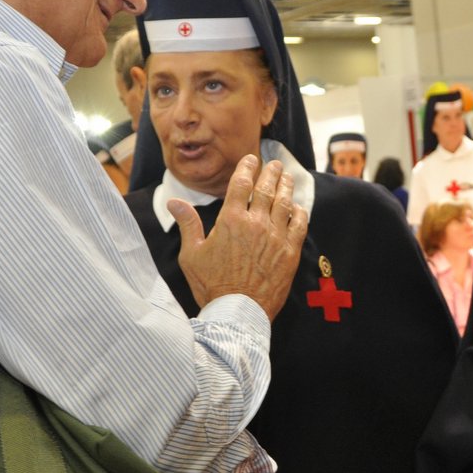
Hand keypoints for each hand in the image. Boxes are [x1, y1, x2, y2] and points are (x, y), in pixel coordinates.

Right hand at [170, 154, 307, 315]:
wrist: (238, 313)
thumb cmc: (211, 286)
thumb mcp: (192, 255)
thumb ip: (188, 224)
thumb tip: (173, 201)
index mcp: (230, 220)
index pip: (241, 184)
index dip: (246, 168)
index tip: (251, 159)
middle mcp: (256, 224)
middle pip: (266, 189)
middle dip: (270, 173)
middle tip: (274, 164)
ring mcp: (276, 237)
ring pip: (284, 203)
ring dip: (286, 186)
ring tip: (287, 177)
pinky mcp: (290, 252)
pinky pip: (299, 224)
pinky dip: (299, 212)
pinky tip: (298, 207)